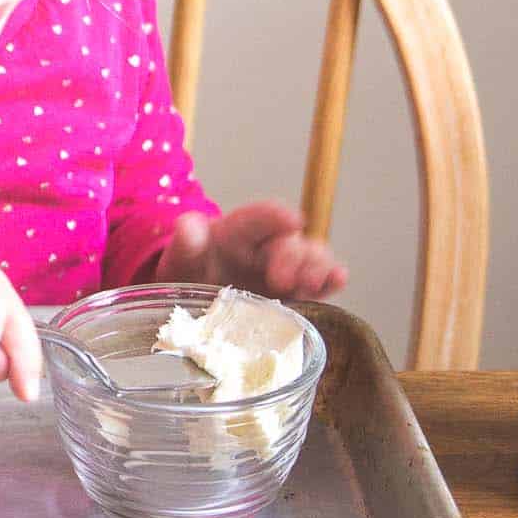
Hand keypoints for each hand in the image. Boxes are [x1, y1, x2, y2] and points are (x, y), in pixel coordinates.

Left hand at [155, 202, 346, 300]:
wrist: (193, 299)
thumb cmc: (190, 272)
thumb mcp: (181, 259)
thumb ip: (185, 243)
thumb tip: (187, 226)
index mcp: (238, 231)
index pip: (259, 217)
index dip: (275, 217)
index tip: (289, 220)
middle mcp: (266, 246)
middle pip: (289, 242)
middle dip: (292, 256)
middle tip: (280, 279)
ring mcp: (284, 269)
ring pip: (312, 258)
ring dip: (317, 268)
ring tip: (311, 283)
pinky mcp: (295, 292)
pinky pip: (319, 283)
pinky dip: (330, 281)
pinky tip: (337, 280)